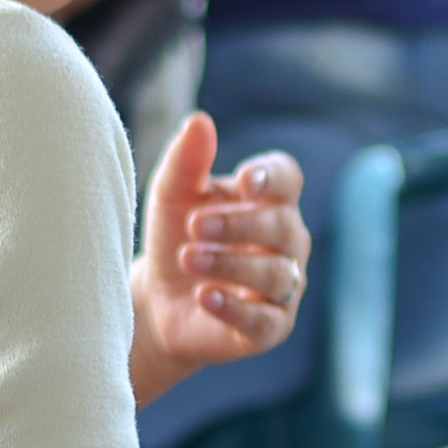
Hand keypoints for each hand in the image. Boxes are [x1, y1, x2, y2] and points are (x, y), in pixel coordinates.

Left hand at [129, 111, 309, 405]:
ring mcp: (283, 286)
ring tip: (189, 258)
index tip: (243, 180)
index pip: (289, 180)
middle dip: (239, 225)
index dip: (273, 177)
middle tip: (195, 226)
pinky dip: (235, 307)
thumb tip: (199, 120)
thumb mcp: (172, 196)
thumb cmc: (176, 237)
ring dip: (231, 264)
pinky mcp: (270, 328)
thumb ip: (186, 160)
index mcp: (269, 201)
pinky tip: (204, 296)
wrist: (158, 301)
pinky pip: (264, 319)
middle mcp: (287, 241)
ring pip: (276, 273)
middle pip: (282, 226)